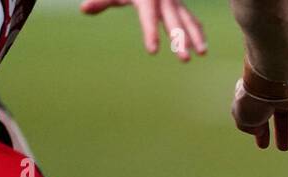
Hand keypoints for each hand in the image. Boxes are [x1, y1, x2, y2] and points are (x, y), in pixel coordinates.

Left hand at [80, 0, 206, 62]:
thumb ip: (101, 1)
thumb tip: (84, 10)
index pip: (149, 18)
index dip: (151, 34)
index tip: (153, 51)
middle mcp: (164, 0)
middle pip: (173, 22)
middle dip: (180, 41)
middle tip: (184, 60)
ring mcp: (174, 2)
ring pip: (187, 21)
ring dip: (195, 38)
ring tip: (201, 53)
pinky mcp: (180, 6)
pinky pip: (191, 19)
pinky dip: (197, 31)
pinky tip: (202, 47)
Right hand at [232, 78, 287, 149]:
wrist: (272, 81)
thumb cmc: (254, 99)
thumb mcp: (243, 117)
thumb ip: (248, 127)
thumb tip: (259, 132)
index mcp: (260, 94)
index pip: (263, 114)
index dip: (263, 131)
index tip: (263, 145)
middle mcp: (278, 93)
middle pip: (283, 114)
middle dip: (283, 132)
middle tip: (283, 148)